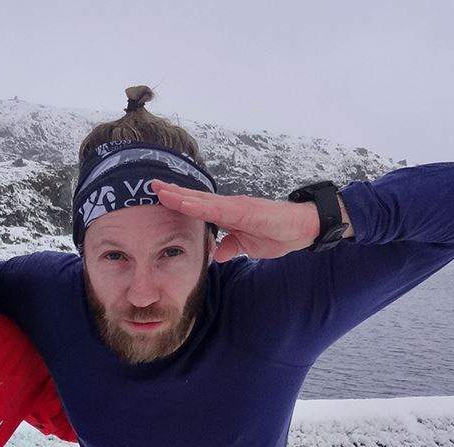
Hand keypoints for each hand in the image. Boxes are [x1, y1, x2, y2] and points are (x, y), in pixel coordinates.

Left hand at [153, 180, 345, 262]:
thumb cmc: (278, 233)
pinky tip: (185, 203)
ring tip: (160, 190)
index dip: (179, 202)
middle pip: (196, 199)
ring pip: (202, 201)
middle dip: (173, 193)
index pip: (198, 207)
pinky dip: (200, 206)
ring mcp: (236, 206)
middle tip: (151, 185)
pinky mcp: (245, 211)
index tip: (159, 197)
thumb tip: (215, 254)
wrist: (303, 228)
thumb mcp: (248, 246)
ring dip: (181, 196)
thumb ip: (231, 247)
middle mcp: (229, 206)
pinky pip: (218, 209)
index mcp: (229, 214)